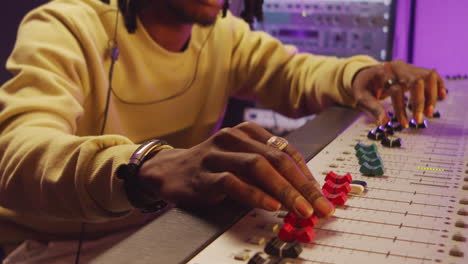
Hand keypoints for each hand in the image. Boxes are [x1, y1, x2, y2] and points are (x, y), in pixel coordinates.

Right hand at [138, 122, 334, 217]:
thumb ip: (267, 169)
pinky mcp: (204, 174)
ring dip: (284, 190)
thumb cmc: (212, 167)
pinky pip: (233, 183)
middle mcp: (234, 137)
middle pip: (276, 159)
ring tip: (301, 209)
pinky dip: (255, 194)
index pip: (285, 150)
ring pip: (258, 167)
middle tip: (320, 206)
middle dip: (302, 185)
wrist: (170, 170)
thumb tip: (302, 190)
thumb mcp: (242, 160)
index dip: (306, 174)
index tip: (321, 194)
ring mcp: (218, 154)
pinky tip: (270, 206)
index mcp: (247, 131)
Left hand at [351, 60, 446, 126]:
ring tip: (429, 113)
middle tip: (420, 120)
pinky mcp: (415, 71)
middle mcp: (397, 68)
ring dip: (431, 96)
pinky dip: (439, 85)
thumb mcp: (361, 97)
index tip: (404, 124)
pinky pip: (432, 75)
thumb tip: (384, 122)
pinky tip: (442, 97)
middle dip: (420, 102)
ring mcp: (408, 67)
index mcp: (382, 73)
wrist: (366, 74)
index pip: (396, 90)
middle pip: (416, 81)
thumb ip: (372, 108)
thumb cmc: (363, 87)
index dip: (401, 109)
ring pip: (427, 77)